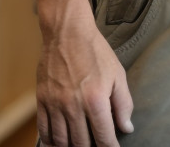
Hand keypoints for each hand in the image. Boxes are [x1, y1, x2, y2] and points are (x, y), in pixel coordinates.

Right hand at [36, 17, 133, 146]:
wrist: (67, 33)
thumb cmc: (95, 52)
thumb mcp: (118, 74)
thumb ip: (124, 103)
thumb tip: (126, 128)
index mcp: (96, 99)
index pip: (103, 136)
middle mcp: (74, 105)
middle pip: (81, 143)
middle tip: (95, 146)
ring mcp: (55, 104)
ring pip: (61, 141)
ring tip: (79, 146)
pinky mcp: (42, 101)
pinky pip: (44, 131)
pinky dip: (50, 142)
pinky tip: (58, 144)